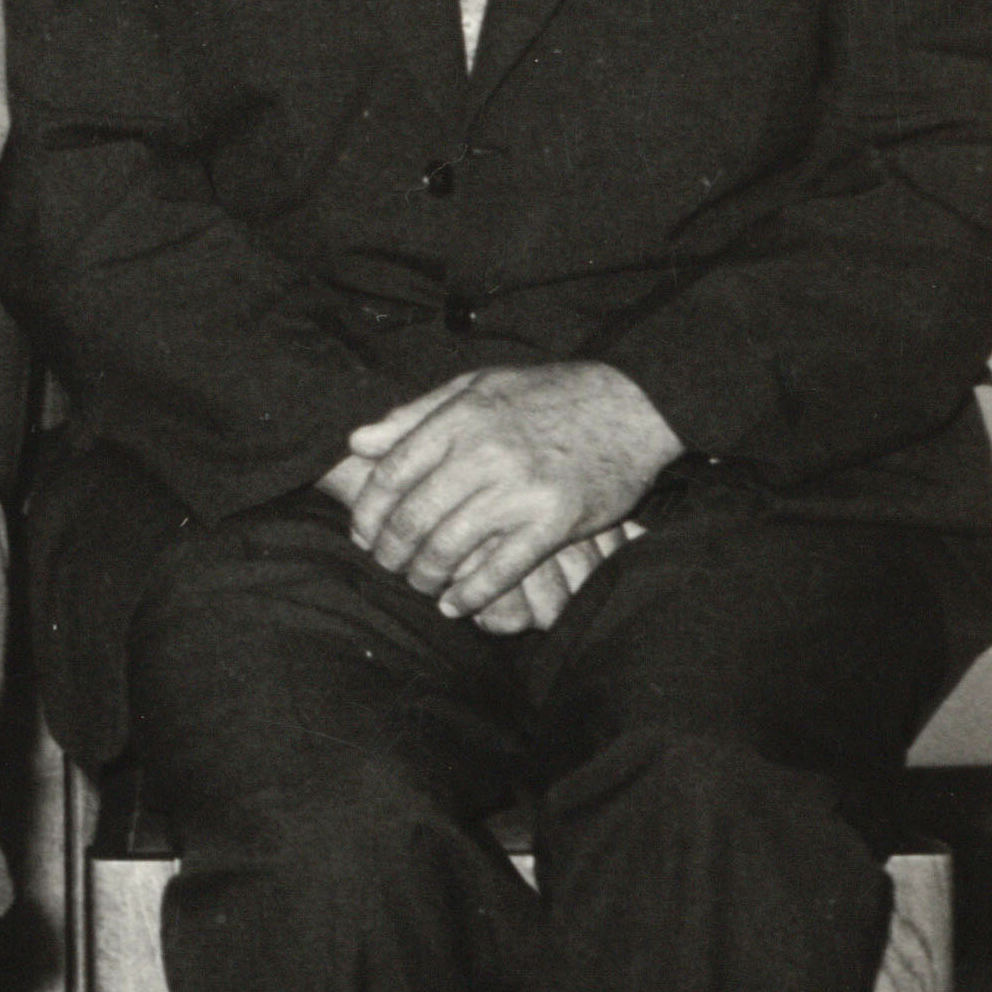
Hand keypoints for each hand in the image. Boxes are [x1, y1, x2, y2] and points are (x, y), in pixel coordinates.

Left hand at [328, 360, 680, 617]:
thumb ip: (415, 415)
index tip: (361, 532)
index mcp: (459, 419)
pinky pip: (502, 569)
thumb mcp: (477, 386)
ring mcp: (520, 491)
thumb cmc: (550, 394)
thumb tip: (357, 442)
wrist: (634, 404)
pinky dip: (472, 593)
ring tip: (418, 583)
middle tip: (385, 565)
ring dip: (425, 574)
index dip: (369, 510)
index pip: (392, 473)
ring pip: (450, 547)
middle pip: (414, 516)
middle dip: (391, 550)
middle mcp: (484, 455)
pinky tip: (456, 605)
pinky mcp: (556, 522)